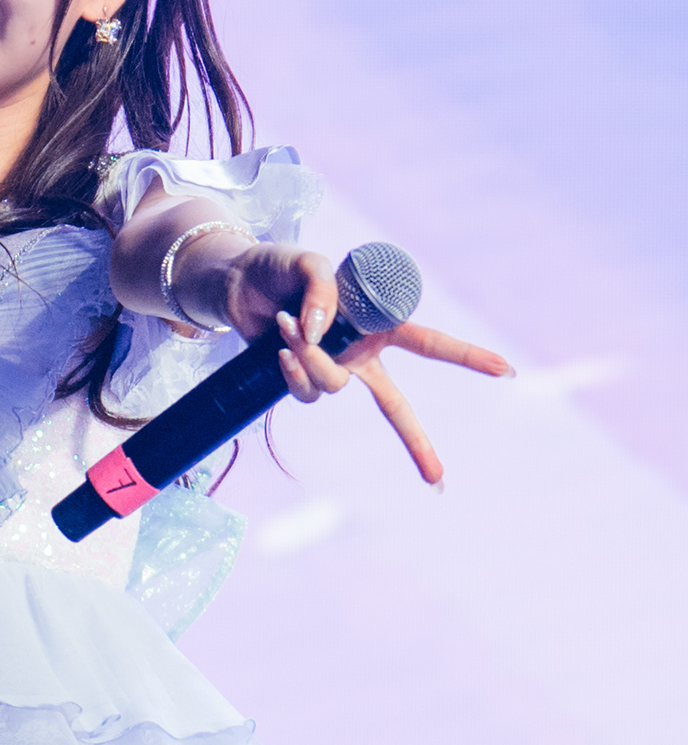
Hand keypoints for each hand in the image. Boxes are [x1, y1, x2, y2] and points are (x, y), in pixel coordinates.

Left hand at [226, 243, 512, 487]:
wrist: (239, 282)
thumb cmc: (282, 269)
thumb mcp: (308, 264)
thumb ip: (321, 291)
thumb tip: (319, 331)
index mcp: (380, 324)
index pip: (430, 344)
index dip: (468, 358)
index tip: (506, 371)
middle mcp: (362, 355)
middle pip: (395, 406)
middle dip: (417, 442)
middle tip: (438, 481)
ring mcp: (332, 372)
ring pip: (332, 387)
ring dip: (309, 359)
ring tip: (286, 321)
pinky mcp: (300, 380)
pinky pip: (304, 391)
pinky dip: (292, 370)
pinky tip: (280, 348)